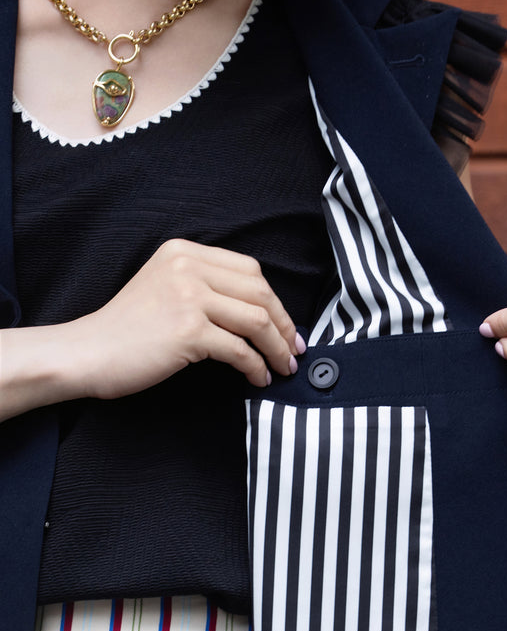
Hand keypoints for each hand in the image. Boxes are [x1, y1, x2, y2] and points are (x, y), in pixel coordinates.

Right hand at [72, 238, 302, 399]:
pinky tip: (258, 378)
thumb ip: (203, 285)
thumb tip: (259, 310)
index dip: (275, 301)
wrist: (88, 352)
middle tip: (293, 350)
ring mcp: (189, 296)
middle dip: (284, 325)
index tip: (286, 326)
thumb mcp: (165, 286)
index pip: (249, 270)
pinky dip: (256, 367)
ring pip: (257, 321)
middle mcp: (188, 267)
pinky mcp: (189, 330)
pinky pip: (240, 350)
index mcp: (184, 251)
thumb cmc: (127, 329)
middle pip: (260, 292)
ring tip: (282, 367)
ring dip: (277, 349)